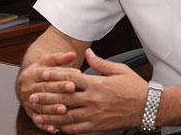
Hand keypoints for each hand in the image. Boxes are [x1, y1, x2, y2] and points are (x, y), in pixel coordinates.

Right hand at [16, 52, 79, 132]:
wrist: (26, 80)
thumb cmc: (40, 70)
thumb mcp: (47, 61)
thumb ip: (60, 58)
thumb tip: (72, 54)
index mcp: (33, 74)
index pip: (48, 76)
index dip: (61, 78)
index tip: (74, 80)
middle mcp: (29, 88)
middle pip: (44, 91)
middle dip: (59, 92)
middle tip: (72, 93)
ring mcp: (28, 101)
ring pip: (40, 106)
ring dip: (52, 109)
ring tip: (64, 111)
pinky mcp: (29, 112)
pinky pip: (36, 119)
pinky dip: (44, 125)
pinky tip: (53, 128)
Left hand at [30, 48, 148, 133]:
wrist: (148, 107)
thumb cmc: (134, 87)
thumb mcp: (119, 69)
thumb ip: (100, 62)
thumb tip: (87, 53)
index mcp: (97, 83)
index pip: (71, 78)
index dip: (55, 75)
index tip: (43, 73)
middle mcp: (93, 100)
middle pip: (64, 97)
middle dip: (46, 96)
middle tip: (32, 95)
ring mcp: (94, 114)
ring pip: (67, 116)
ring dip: (50, 115)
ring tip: (37, 113)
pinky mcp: (97, 126)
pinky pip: (77, 129)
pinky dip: (64, 129)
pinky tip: (55, 128)